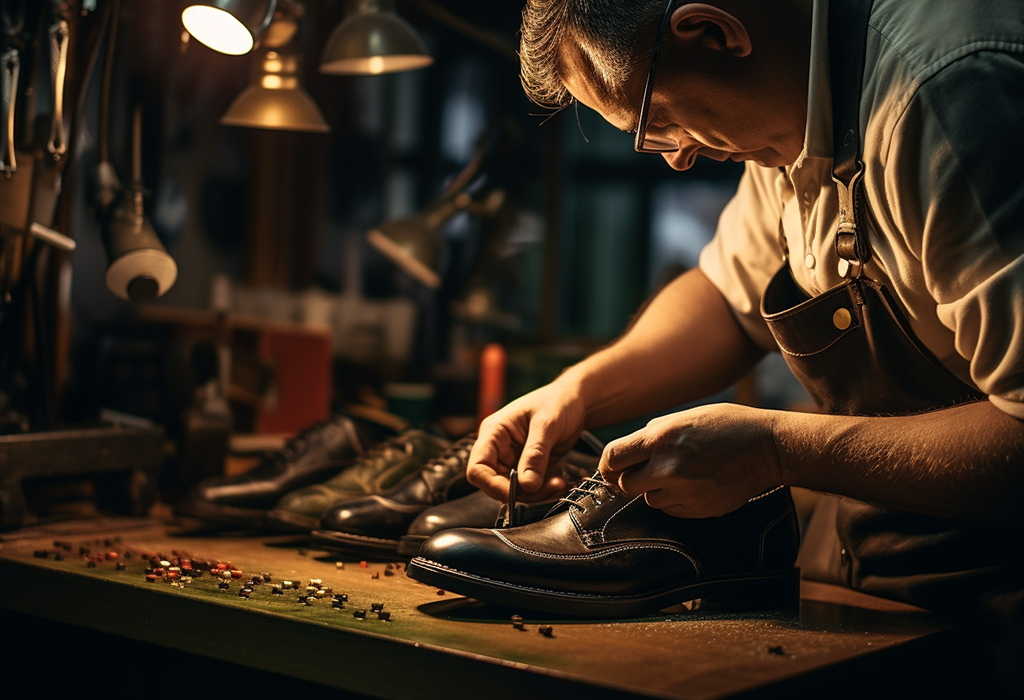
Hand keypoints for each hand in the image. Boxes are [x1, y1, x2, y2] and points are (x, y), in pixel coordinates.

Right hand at [467, 382, 586, 501]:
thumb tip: (527, 485)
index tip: (517, 493)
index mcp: (494, 433)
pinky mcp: (528, 469)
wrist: (575, 402)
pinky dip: (543, 491)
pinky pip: (530, 489)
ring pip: (514, 491)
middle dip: (521, 492)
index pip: (477, 468)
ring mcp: (513, 461)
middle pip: (495, 484)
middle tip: (549, 487)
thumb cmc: (557, 402)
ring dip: (536, 494)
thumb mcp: (547, 424)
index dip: (492, 485)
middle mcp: (499, 449)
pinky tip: (559, 482)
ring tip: (558, 483)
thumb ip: (535, 454)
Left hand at [598, 404, 781, 517]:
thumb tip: (627, 451)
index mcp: (660, 438)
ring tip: (681, 474)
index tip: (610, 469)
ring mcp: (683, 491)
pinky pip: (671, 510)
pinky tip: (694, 485)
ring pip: (649, 500)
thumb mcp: (685, 417)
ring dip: (656, 491)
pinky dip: (675, 501)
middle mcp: (667, 467)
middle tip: (643, 473)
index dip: (607, 466)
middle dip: (629, 480)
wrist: (767, 448)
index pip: (611, 458)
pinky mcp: (698, 509)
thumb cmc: (727, 425)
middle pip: (624, 485)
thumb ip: (653, 434)